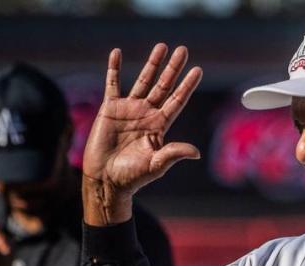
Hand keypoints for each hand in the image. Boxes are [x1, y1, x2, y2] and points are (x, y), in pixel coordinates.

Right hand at [83, 43, 202, 224]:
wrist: (106, 179)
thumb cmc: (132, 176)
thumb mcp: (157, 165)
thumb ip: (174, 153)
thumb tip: (196, 153)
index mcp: (160, 125)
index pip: (177, 100)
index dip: (187, 85)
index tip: (198, 70)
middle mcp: (147, 114)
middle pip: (164, 86)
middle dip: (173, 68)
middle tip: (183, 50)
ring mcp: (129, 109)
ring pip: (143, 81)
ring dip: (152, 64)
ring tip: (161, 46)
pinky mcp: (110, 109)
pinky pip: (112, 84)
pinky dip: (114, 68)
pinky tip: (117, 53)